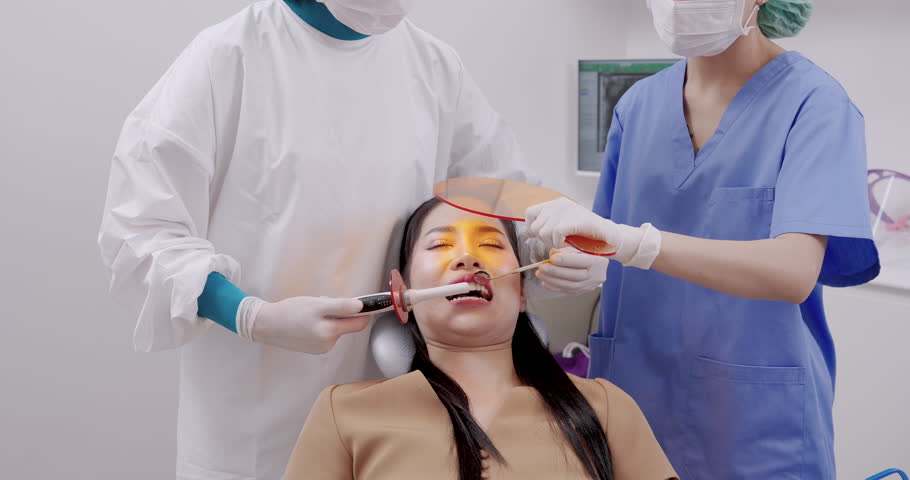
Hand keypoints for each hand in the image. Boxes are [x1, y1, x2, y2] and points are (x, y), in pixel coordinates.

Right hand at [236, 296, 371, 353]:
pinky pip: (326, 333)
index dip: (366, 313)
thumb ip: (340, 306)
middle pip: (347, 326)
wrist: (265, 325)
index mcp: (329, 332)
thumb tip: (361, 307)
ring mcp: (321, 348)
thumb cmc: (290, 312)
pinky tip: (308, 321)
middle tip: (327, 303)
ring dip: (331, 318)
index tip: (372, 303)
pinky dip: (323, 325)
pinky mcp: (314, 349)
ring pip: (336, 328)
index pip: (358, 323)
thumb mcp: (317, 305)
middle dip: (343, 313)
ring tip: (312, 312)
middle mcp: (328, 343)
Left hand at [525, 197, 661, 269]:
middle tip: (558, 242)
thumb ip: (544, 227)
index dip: (533, 227)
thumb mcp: (561, 227)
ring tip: (564, 243)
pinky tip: (567, 244)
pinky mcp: (572, 219)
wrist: (608, 236)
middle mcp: (559, 204)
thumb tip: (526, 232)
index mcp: (555, 203)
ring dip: (552, 242)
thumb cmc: (585, 234)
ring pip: (543, 232)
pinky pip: (555, 234)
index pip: (530, 213)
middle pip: (535, 226)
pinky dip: (559, 242)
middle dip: (544, 239)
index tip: (543, 237)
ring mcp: (566, 210)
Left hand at [535, 246, 608, 293]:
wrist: (599, 260)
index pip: (581, 261)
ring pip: (570, 286)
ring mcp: (590, 284)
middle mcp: (596, 275)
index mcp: (598, 260)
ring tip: (540, 274)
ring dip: (552, 280)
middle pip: (575, 276)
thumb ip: (567, 249)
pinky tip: (545, 282)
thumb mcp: (580, 245)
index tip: (552, 258)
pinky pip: (568, 291)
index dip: (566, 260)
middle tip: (541, 267)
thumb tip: (552, 253)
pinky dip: (555, 287)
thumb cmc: (588, 249)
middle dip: (555, 272)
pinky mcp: (584, 290)